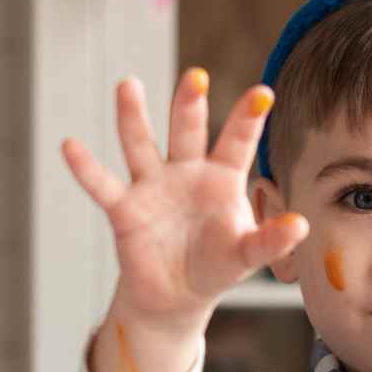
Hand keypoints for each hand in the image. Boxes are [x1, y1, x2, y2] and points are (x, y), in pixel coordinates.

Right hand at [62, 69, 309, 323]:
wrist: (177, 295)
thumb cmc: (216, 265)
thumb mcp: (247, 255)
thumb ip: (270, 240)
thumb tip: (301, 226)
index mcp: (222, 178)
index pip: (238, 143)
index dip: (249, 119)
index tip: (264, 93)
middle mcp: (186, 172)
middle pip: (189, 132)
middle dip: (191, 105)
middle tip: (196, 76)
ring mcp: (153, 186)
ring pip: (142, 145)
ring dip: (134, 117)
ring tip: (128, 85)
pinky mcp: (125, 209)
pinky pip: (103, 185)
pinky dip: (85, 168)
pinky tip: (70, 146)